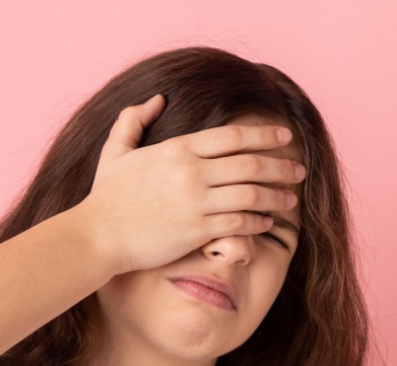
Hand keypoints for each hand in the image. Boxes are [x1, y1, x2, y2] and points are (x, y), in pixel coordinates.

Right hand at [73, 93, 304, 275]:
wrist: (97, 235)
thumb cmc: (106, 197)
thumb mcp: (116, 150)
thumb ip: (133, 120)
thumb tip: (157, 99)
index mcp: (178, 149)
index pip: (233, 136)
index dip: (264, 135)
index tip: (284, 137)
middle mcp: (192, 172)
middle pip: (250, 163)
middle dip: (280, 165)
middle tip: (299, 169)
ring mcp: (196, 202)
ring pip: (251, 194)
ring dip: (276, 196)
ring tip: (291, 199)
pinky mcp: (196, 231)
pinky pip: (239, 222)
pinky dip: (258, 221)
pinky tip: (268, 223)